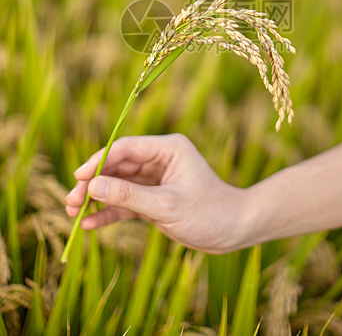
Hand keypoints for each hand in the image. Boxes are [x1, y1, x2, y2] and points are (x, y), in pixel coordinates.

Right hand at [65, 133, 247, 253]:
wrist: (234, 231)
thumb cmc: (209, 213)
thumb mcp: (166, 206)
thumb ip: (129, 196)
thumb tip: (92, 186)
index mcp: (168, 148)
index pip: (125, 148)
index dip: (99, 161)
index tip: (79, 178)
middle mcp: (160, 159)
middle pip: (117, 166)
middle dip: (93, 183)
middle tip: (71, 201)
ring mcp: (155, 179)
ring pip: (118, 184)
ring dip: (97, 198)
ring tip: (73, 213)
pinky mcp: (154, 198)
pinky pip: (126, 202)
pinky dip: (109, 212)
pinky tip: (90, 224)